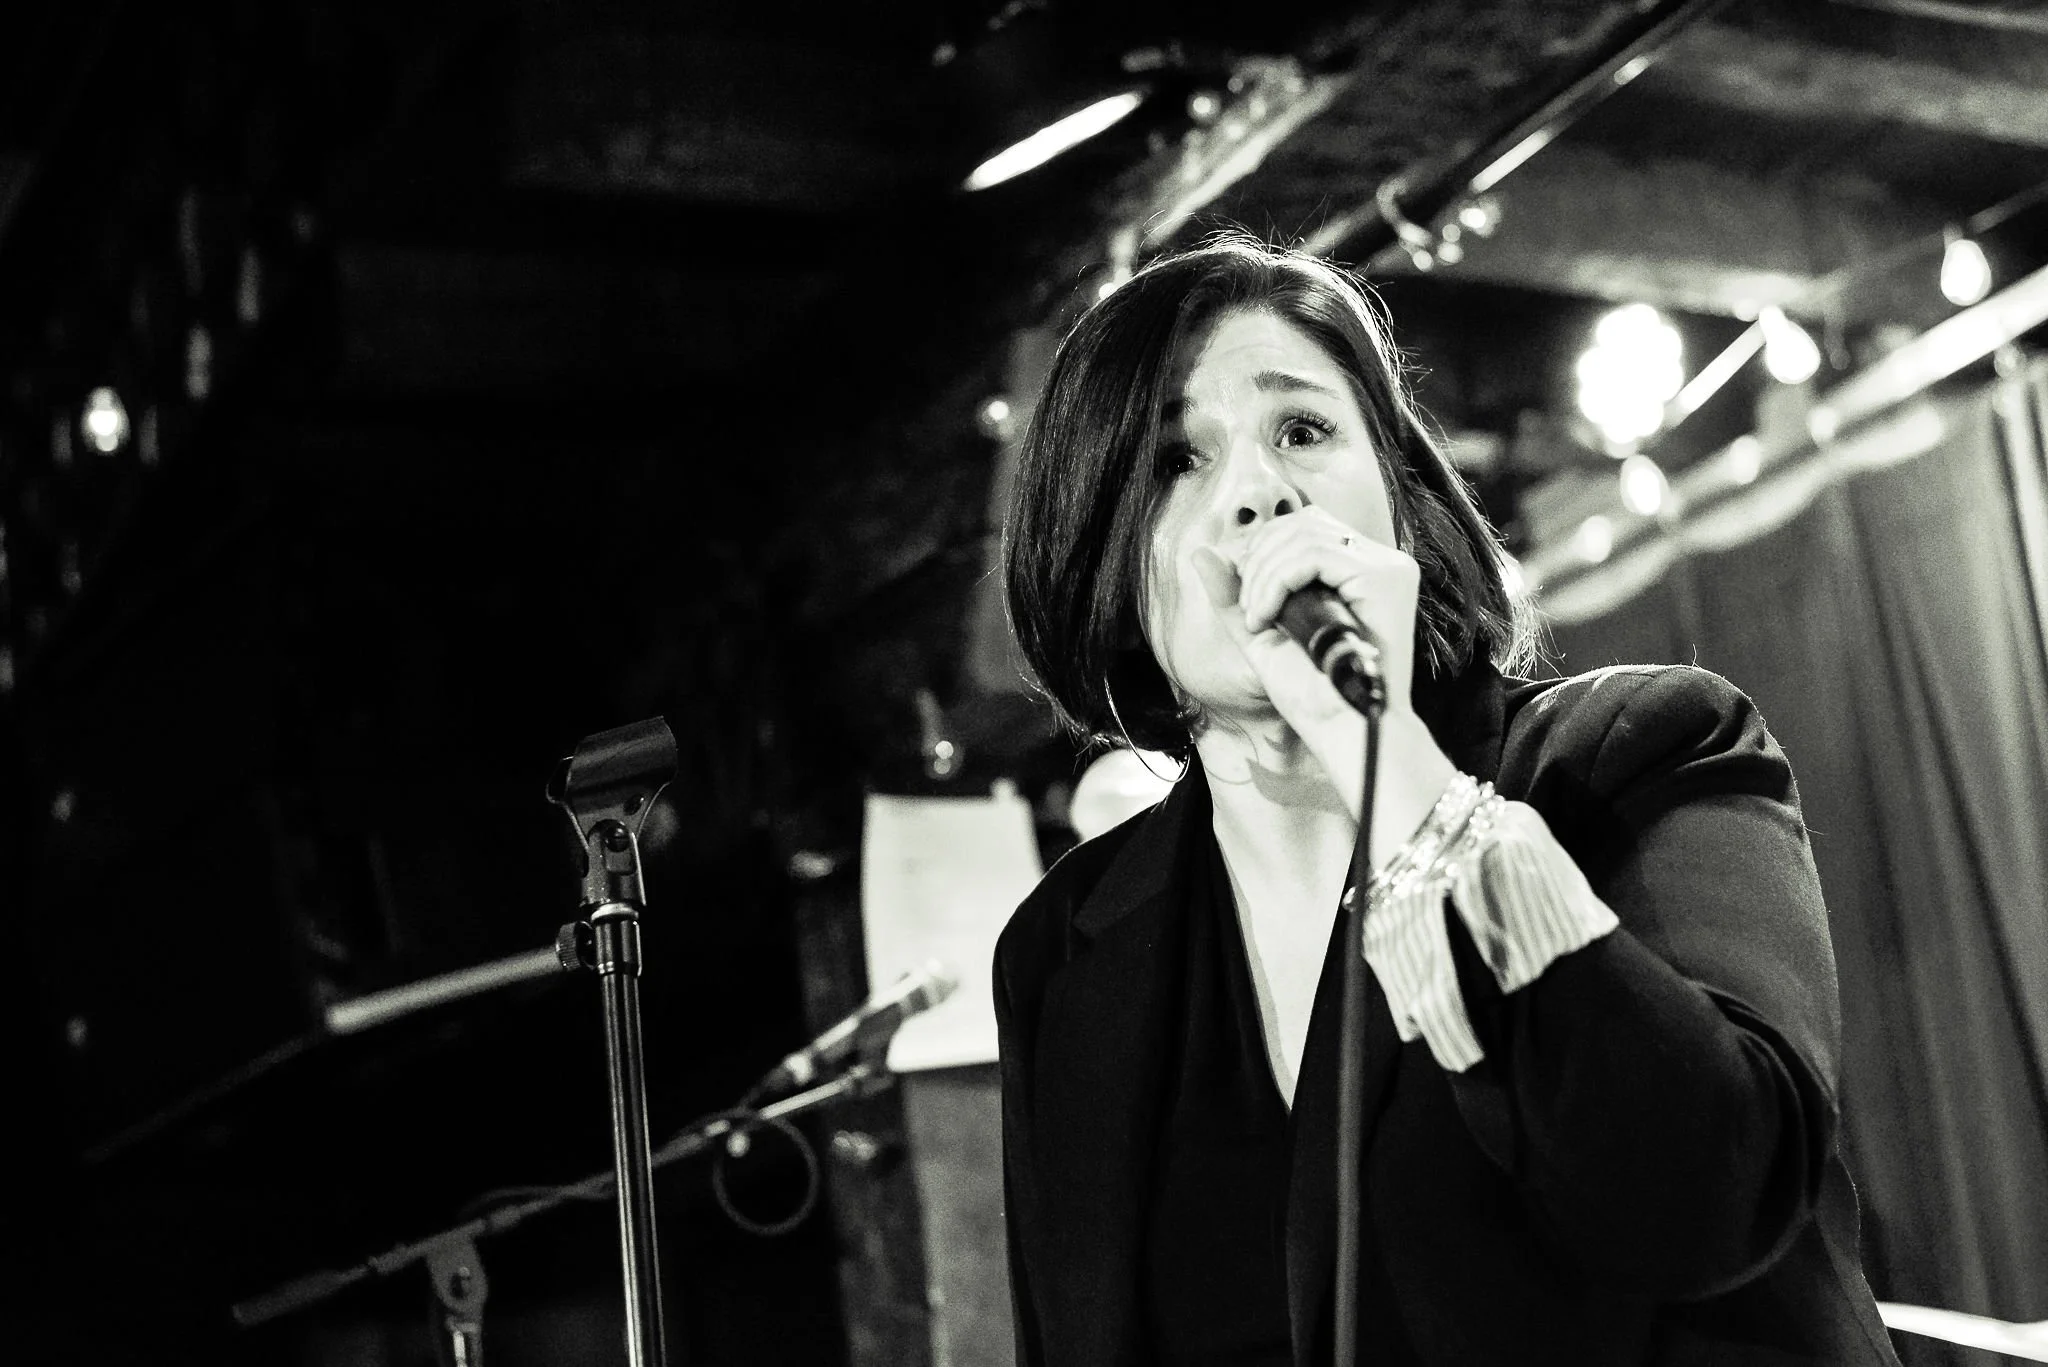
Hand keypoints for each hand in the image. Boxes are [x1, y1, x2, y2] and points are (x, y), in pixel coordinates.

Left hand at [1193, 508, 1439, 825]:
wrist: (1344, 733)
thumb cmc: (1311, 695)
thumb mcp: (1260, 638)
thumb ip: (1233, 596)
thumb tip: (1202, 551)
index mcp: (1356, 571)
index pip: (1303, 527)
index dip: (1263, 551)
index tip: (1249, 602)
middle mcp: (1378, 562)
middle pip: (1302, 522)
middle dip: (1258, 560)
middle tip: (1250, 613)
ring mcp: (1388, 568)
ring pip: (1304, 533)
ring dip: (1263, 576)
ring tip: (1258, 621)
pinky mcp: (1386, 579)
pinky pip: (1315, 554)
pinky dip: (1277, 581)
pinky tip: (1266, 618)